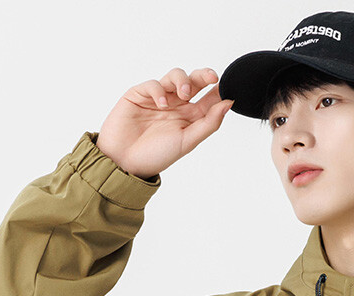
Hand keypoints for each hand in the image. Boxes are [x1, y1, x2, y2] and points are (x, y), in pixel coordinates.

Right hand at [96, 68, 233, 178]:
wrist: (125, 162)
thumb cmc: (156, 155)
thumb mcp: (188, 141)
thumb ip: (209, 123)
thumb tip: (228, 103)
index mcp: (190, 117)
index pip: (208, 98)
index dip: (218, 90)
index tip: (228, 86)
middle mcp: (176, 105)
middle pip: (193, 82)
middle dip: (203, 76)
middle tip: (211, 77)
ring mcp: (158, 98)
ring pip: (174, 76)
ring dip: (182, 81)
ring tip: (183, 94)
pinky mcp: (139, 94)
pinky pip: (153, 84)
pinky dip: (159, 91)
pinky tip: (161, 105)